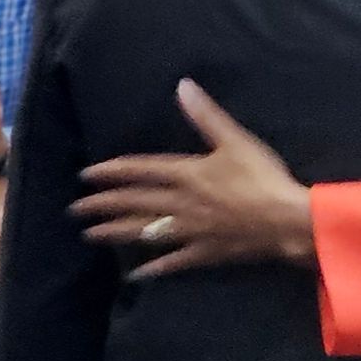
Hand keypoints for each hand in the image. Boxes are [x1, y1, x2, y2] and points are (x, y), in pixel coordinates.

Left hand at [70, 79, 315, 280]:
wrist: (284, 220)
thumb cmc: (262, 178)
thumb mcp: (236, 140)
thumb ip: (206, 116)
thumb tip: (182, 85)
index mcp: (186, 174)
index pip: (140, 171)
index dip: (112, 171)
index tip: (85, 176)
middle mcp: (179, 203)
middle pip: (133, 203)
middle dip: (102, 205)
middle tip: (75, 210)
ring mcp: (189, 231)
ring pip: (144, 231)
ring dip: (115, 233)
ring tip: (90, 235)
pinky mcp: (204, 252)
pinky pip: (171, 261)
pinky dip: (152, 268)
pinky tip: (134, 275)